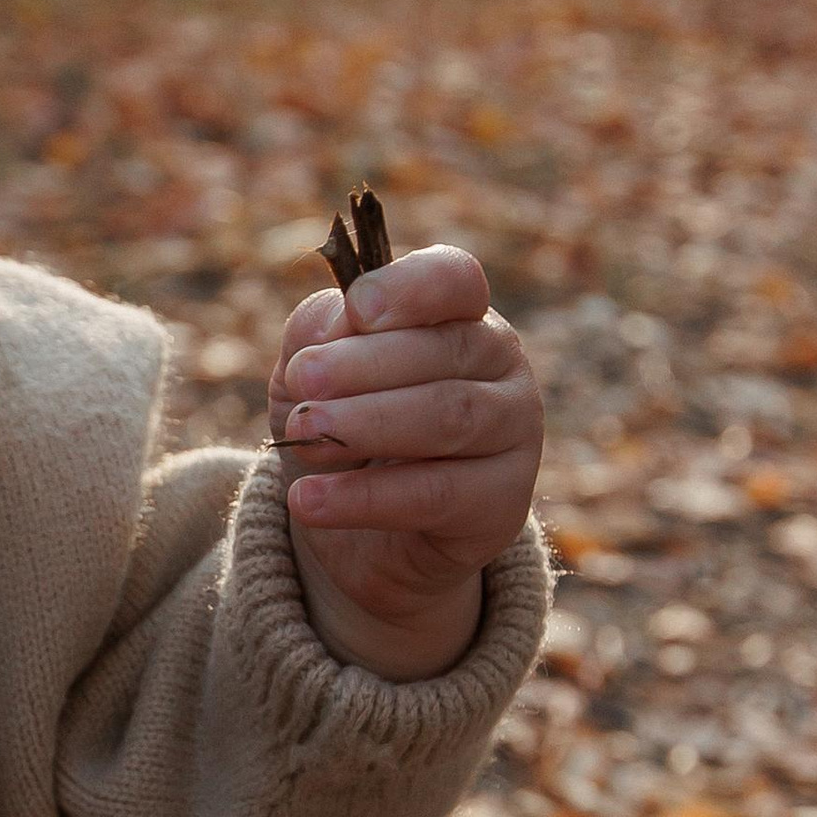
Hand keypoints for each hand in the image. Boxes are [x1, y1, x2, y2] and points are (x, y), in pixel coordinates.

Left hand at [266, 244, 542, 680]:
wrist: (359, 536)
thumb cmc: (341, 433)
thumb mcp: (309, 376)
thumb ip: (316, 334)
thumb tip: (335, 323)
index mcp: (456, 314)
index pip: (454, 280)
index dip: (410, 288)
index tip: (357, 307)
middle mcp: (499, 364)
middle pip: (445, 350)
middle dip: (364, 365)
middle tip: (302, 382)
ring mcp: (513, 432)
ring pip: (449, 416)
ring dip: (367, 423)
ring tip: (302, 434)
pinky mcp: (503, 501)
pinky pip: (436, 494)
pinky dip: (365, 498)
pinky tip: (311, 500)